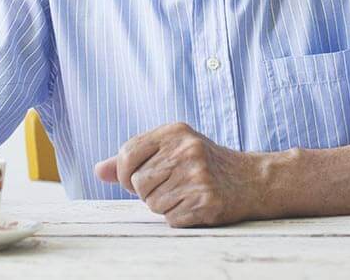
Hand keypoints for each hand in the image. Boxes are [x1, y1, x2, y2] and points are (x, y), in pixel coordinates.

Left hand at [93, 122, 269, 226]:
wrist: (251, 179)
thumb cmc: (205, 163)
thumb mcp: (172, 148)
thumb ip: (134, 158)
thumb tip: (98, 171)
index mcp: (174, 131)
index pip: (128, 153)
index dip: (125, 173)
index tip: (136, 179)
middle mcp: (186, 150)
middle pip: (138, 182)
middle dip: (148, 191)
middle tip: (171, 185)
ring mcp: (197, 175)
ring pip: (152, 203)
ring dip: (164, 205)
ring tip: (185, 193)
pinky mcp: (206, 200)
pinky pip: (170, 219)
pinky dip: (179, 217)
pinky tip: (195, 204)